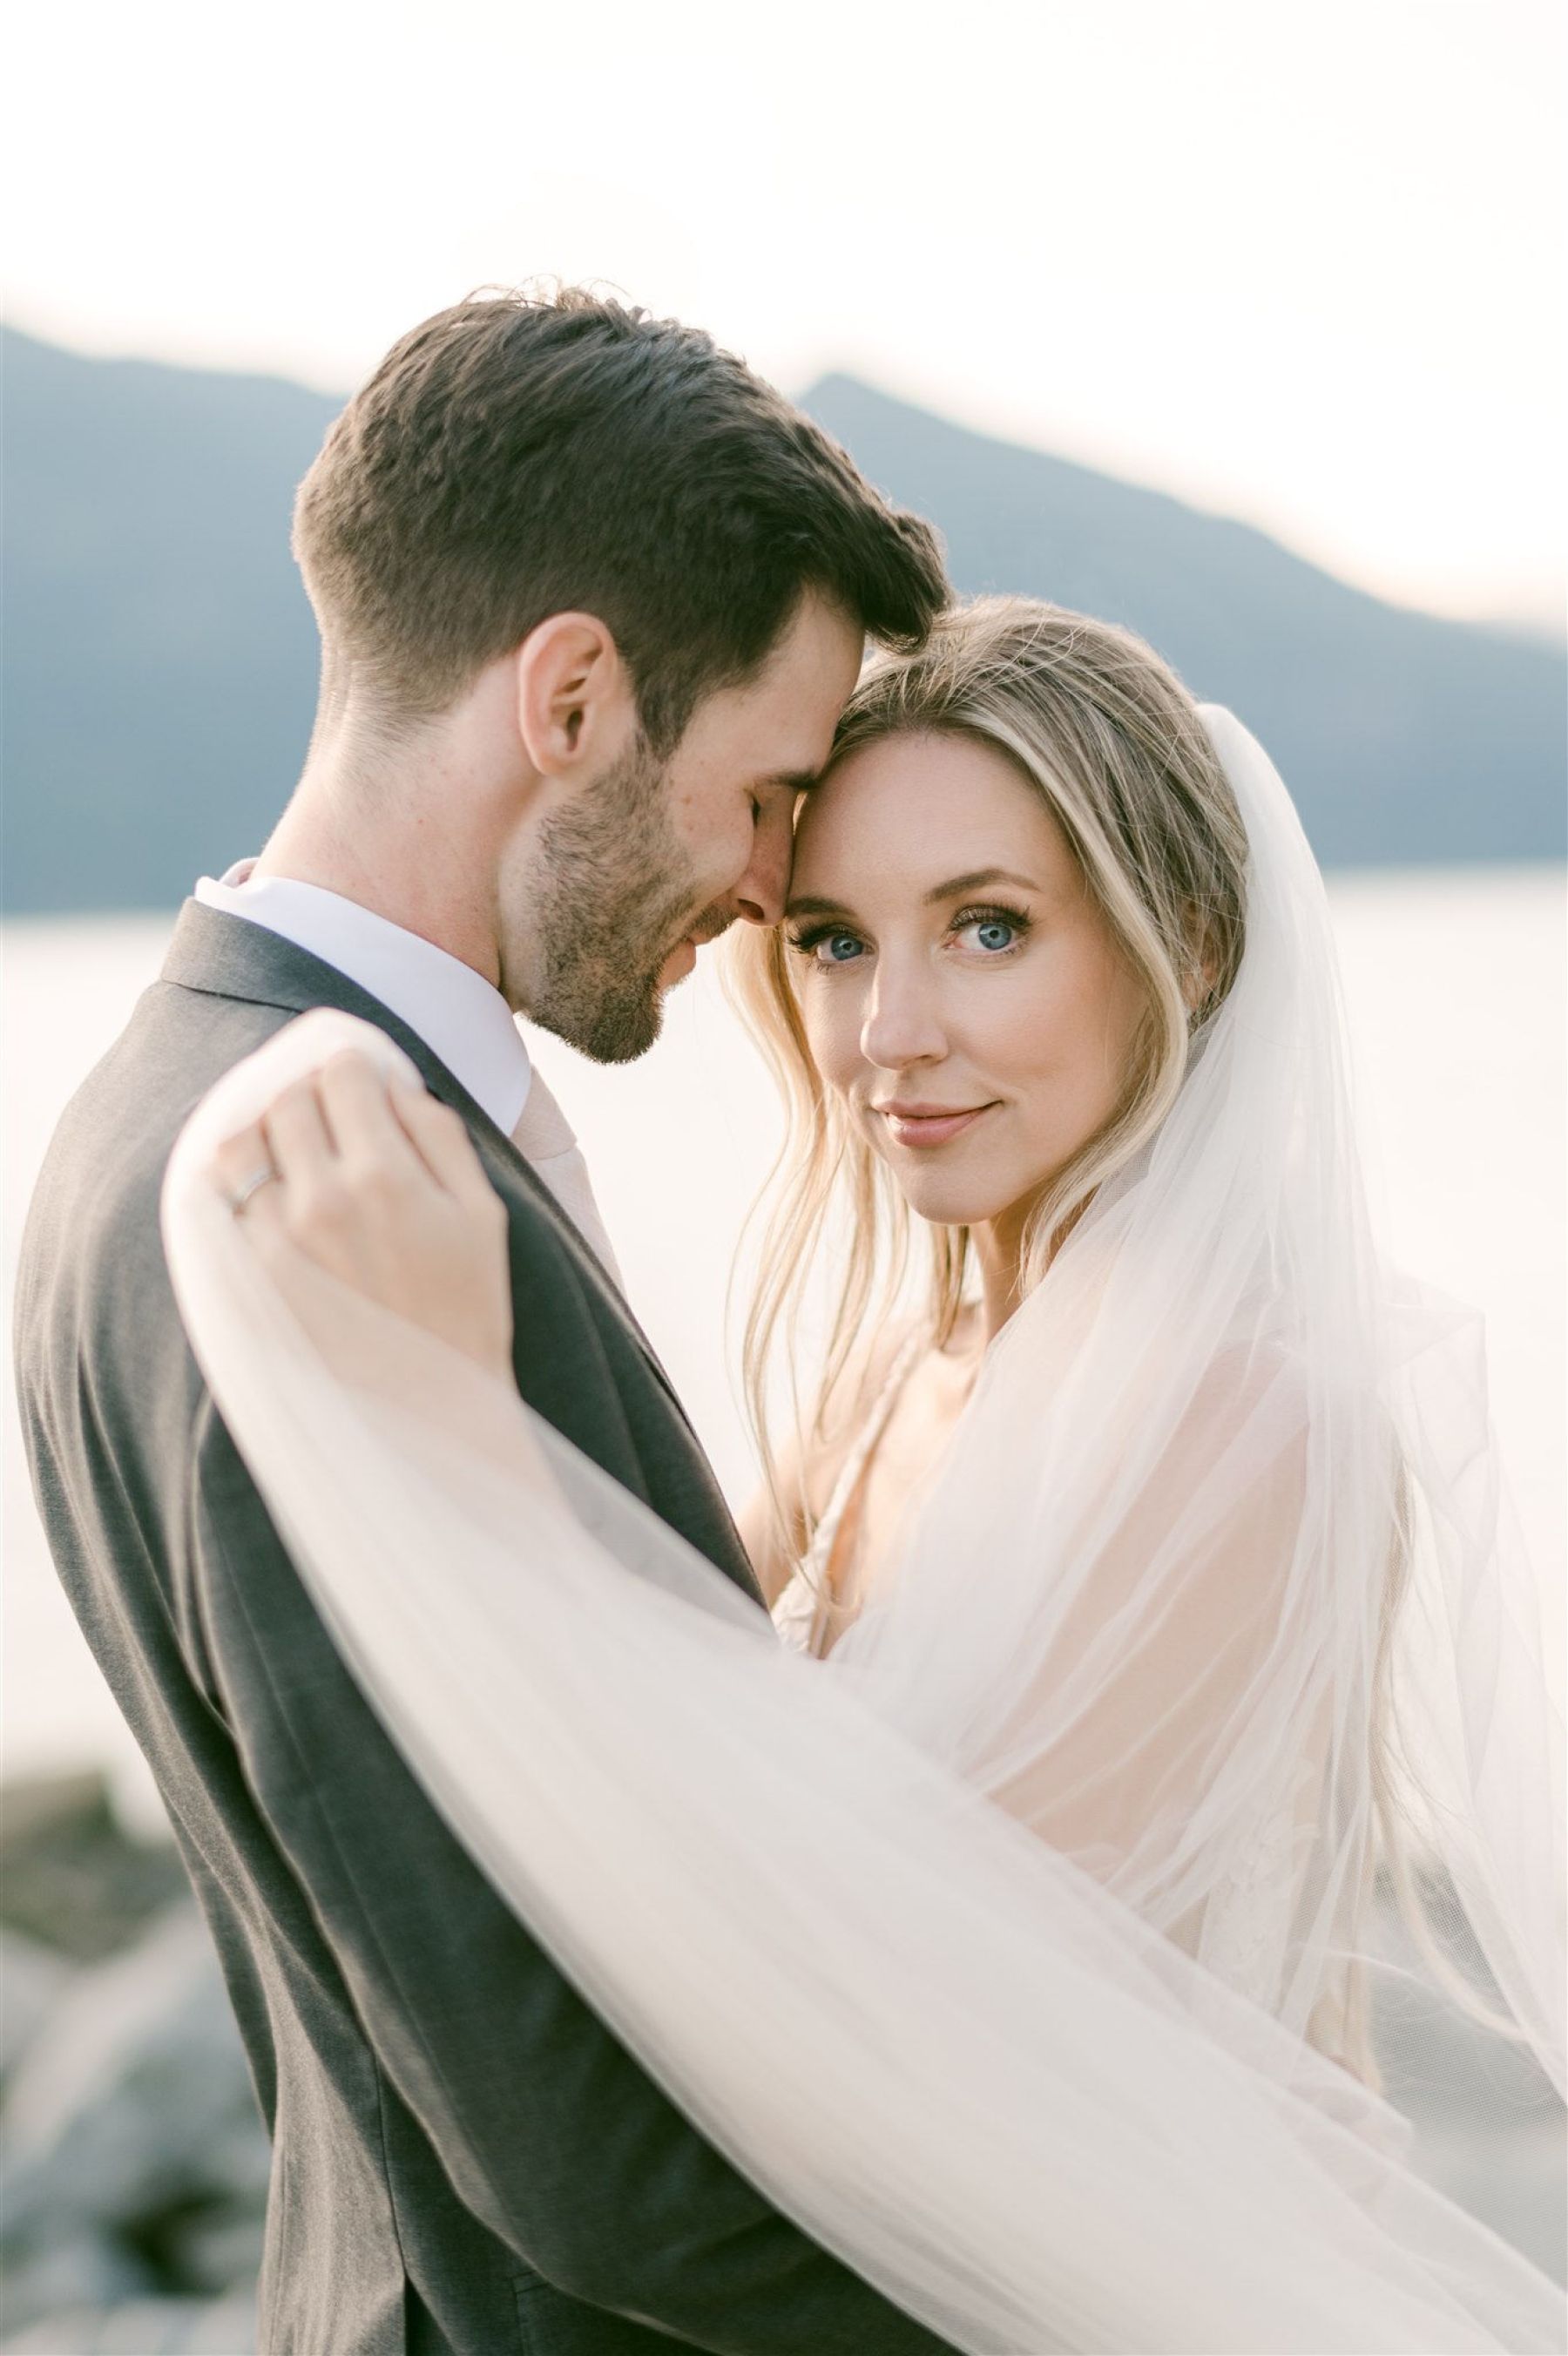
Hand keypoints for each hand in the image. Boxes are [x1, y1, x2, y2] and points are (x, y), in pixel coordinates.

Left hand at [212, 1050, 514, 1381]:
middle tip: (331, 1111)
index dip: (355, 1067)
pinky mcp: (256, 1273)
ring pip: (244, 1142)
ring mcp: (281, 1238)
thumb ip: (439, 1135)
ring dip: (268, 1130)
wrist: (432, 1404)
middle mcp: (325, 1198)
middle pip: (290, 1100)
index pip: (345, 1075)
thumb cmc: (469, 1306)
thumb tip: (395, 1084)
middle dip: (311, 1092)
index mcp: (388, 1175)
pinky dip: (242, 1180)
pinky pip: (226, 1199)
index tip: (362, 1080)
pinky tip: (270, 1188)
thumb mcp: (482, 1212)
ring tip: (292, 1145)